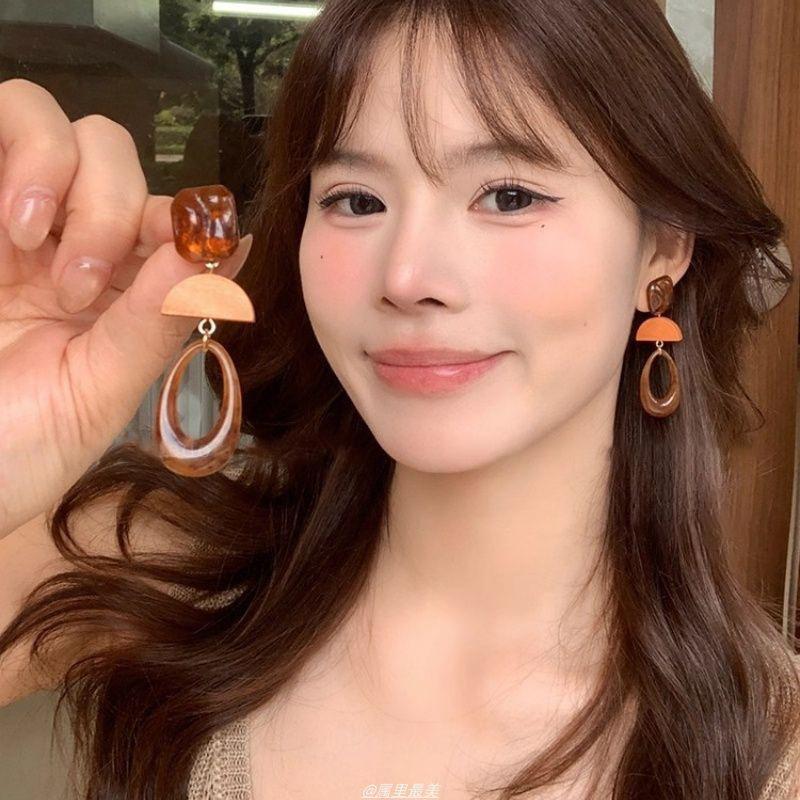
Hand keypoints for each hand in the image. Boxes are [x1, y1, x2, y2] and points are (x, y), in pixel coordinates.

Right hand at [0, 79, 252, 535]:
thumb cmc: (13, 452)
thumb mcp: (99, 392)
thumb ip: (161, 316)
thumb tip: (237, 243)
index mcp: (111, 290)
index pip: (161, 212)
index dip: (178, 217)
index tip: (181, 250)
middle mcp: (58, 244)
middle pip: (107, 151)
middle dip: (109, 206)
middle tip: (79, 286)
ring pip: (40, 118)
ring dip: (54, 169)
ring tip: (29, 243)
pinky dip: (13, 153)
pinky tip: (10, 227)